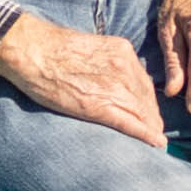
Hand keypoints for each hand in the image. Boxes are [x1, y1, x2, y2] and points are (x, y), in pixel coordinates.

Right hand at [0, 10, 167, 146]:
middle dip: (152, 115)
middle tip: (156, 128)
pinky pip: (130, 123)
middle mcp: (125, 68)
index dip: (148, 99)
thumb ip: (108, 60)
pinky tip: (156, 143)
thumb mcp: (93, 47)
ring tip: (156, 139)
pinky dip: (146, 134)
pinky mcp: (100, 106)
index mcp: (122, 51)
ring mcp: (115, 86)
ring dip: (151, 126)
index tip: (150, 110)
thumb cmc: (54, 48)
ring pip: (142, 111)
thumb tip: (110, 75)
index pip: (143, 81)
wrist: (34, 51)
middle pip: (147, 97)